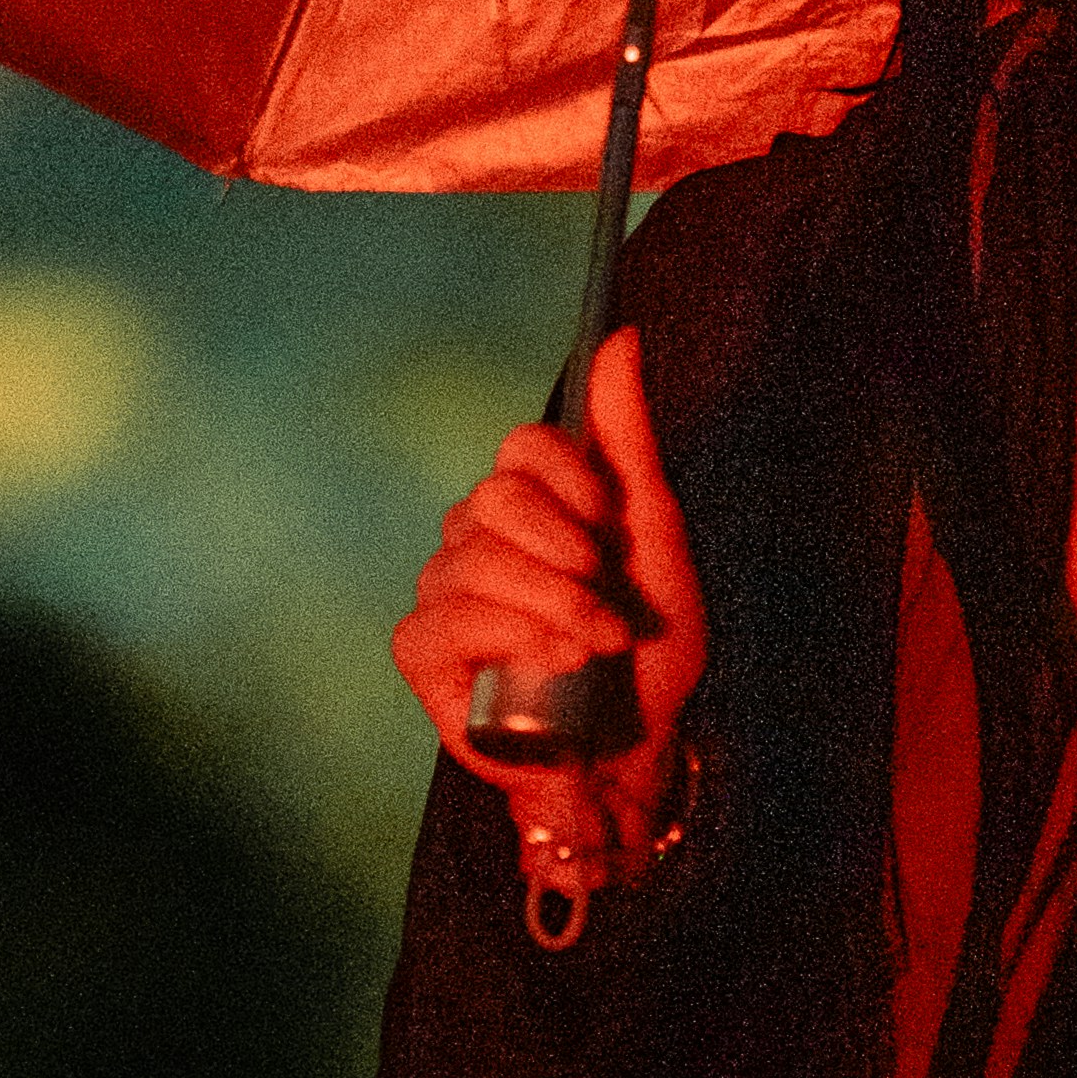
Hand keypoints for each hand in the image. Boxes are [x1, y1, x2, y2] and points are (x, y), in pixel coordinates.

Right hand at [392, 323, 709, 888]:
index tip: (612, 528)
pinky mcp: (423, 653)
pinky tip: (545, 665)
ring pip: (474, 560)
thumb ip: (627, 436)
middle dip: (568, 554)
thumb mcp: (653, 531)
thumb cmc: (647, 643)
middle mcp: (474, 537)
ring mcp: (442, 593)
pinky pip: (443, 621)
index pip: (522, 446)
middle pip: (495, 497)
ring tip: (593, 647)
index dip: (572, 482)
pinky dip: (509, 640)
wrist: (643, 740)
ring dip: (555, 607)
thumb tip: (622, 337)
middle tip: (606, 601)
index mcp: (528, 504)